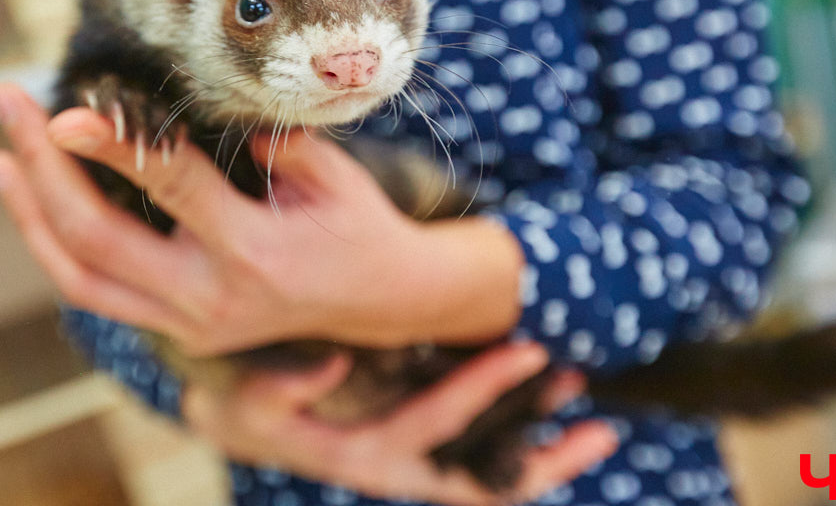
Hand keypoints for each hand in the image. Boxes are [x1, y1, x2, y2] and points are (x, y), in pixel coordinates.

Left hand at [0, 83, 521, 355]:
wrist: (381, 301)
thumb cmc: (358, 223)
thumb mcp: (331, 172)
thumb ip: (266, 142)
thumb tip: (192, 110)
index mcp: (254, 252)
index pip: (169, 188)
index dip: (111, 146)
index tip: (61, 112)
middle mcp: (210, 297)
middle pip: (97, 239)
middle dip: (41, 171)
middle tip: (9, 107)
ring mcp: (189, 324)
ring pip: (81, 279)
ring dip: (30, 217)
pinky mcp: (178, 332)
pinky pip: (99, 293)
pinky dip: (59, 248)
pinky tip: (37, 205)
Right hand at [184, 342, 617, 504]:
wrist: (238, 422)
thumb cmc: (242, 408)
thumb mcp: (246, 402)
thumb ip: (283, 388)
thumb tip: (338, 362)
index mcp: (361, 456)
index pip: (435, 423)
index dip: (484, 388)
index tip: (528, 350)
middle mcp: (396, 474)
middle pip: (482, 477)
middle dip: (539, 440)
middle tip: (581, 385)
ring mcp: (409, 473)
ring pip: (488, 485)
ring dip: (542, 460)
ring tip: (596, 430)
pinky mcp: (412, 462)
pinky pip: (473, 474)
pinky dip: (516, 461)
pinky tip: (548, 435)